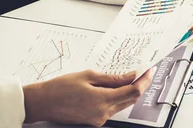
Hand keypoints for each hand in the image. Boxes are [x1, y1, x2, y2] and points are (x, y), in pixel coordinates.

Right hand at [23, 69, 153, 125]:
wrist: (43, 103)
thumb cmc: (61, 87)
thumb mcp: (88, 75)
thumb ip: (112, 78)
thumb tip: (130, 76)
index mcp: (102, 100)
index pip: (133, 91)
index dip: (144, 80)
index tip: (149, 70)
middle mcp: (103, 113)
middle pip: (130, 99)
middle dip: (139, 85)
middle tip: (143, 71)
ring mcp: (99, 119)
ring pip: (122, 104)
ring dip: (129, 91)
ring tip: (130, 76)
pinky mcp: (94, 120)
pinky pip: (112, 108)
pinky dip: (117, 97)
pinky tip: (115, 86)